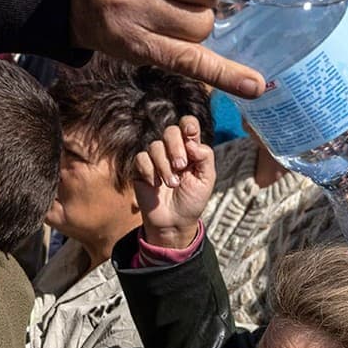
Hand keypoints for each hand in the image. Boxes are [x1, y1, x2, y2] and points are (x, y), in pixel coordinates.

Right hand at [131, 116, 214, 248]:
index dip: (188, 125)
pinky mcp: (141, 169)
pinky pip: (141, 159)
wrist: (174, 222)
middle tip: (181, 166)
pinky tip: (156, 185)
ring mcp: (156, 159)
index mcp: (191, 149)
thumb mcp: (206, 180)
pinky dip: (150, 172)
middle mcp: (172, 150)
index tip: (190, 133)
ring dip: (164, 166)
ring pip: (155, 146)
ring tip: (172, 184)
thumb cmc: (192, 200)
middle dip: (176, 147)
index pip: (188, 125)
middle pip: (171, 131)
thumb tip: (192, 142)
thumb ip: (205, 157)